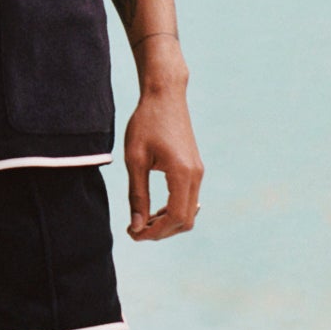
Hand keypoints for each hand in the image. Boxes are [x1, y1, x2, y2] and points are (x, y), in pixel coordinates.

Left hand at [123, 91, 203, 240]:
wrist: (164, 95)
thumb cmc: (146, 123)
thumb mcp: (135, 159)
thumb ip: (137, 195)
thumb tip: (137, 226)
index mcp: (182, 173)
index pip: (175, 218)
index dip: (155, 232)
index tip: (133, 234)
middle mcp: (195, 175)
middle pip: (185, 221)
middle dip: (161, 232)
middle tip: (135, 231)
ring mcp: (198, 172)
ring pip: (188, 213)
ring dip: (167, 223)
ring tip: (141, 222)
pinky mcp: (194, 168)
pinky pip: (188, 200)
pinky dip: (172, 211)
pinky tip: (153, 211)